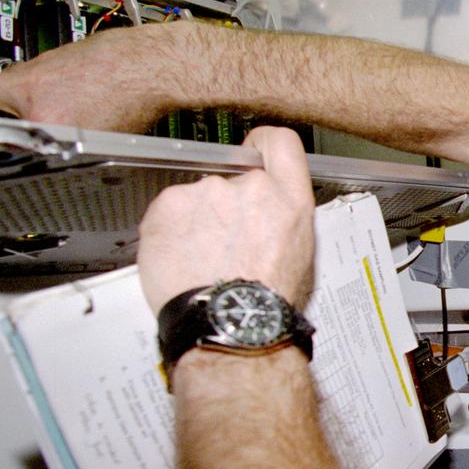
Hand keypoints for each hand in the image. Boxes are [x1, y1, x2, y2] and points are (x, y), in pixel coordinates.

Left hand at [0, 22, 194, 130]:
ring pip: (26, 138)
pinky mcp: (86, 152)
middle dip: (4, 117)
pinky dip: (62, 135)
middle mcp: (46, 125)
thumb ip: (14, 79)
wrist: (154, 70)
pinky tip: (80, 117)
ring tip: (61, 106)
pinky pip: (56, 145)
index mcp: (31, 96)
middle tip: (21, 105)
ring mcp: (65, 142)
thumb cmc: (116, 60)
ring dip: (34, 127)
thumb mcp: (50, 59)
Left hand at [137, 126, 315, 315]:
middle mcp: (249, 187)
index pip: (280, 143)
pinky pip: (167, 212)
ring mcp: (206, 192)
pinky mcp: (169, 205)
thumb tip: (270, 214)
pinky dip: (170, 232)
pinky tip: (181, 261)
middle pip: (231, 180)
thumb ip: (283, 218)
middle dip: (224, 207)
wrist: (229, 325)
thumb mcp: (300, 256)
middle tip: (223, 246)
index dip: (262, 144)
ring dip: (196, 222)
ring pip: (197, 199)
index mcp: (288, 200)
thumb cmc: (266, 303)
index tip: (251, 150)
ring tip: (201, 262)